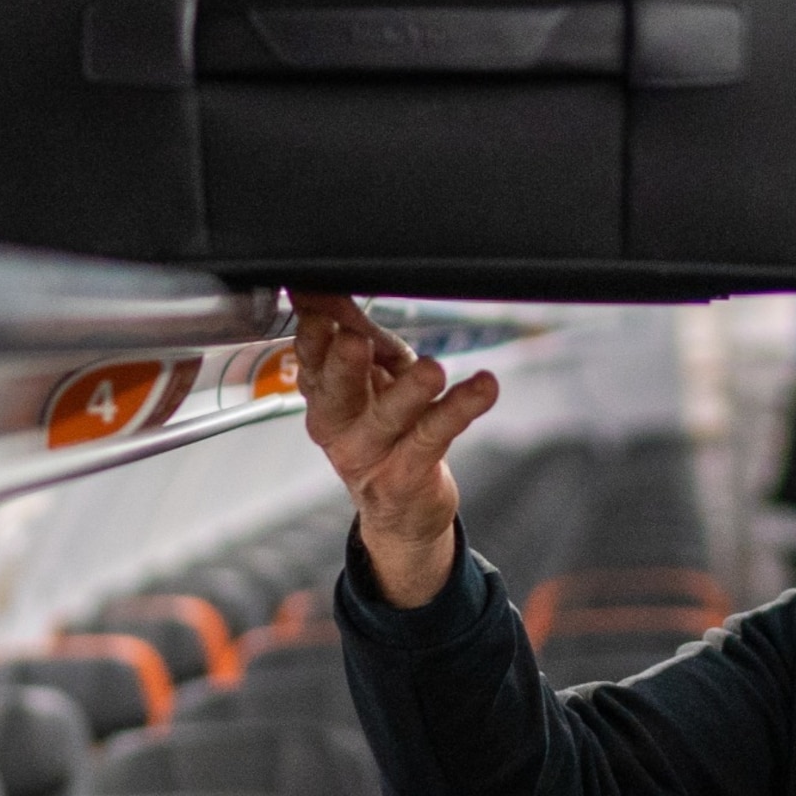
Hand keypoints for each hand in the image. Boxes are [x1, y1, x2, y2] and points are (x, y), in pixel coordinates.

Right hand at [290, 293, 499, 606]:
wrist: (402, 509)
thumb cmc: (385, 429)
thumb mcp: (368, 376)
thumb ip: (350, 329)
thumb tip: (324, 286)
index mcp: (323, 396)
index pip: (311, 361)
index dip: (313, 336)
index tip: (318, 308)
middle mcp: (339, 426)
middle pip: (336, 391)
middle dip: (343, 364)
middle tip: (354, 340)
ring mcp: (373, 453)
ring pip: (389, 416)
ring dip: (409, 391)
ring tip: (431, 371)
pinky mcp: (409, 472)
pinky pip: (435, 435)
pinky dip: (461, 408)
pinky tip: (484, 386)